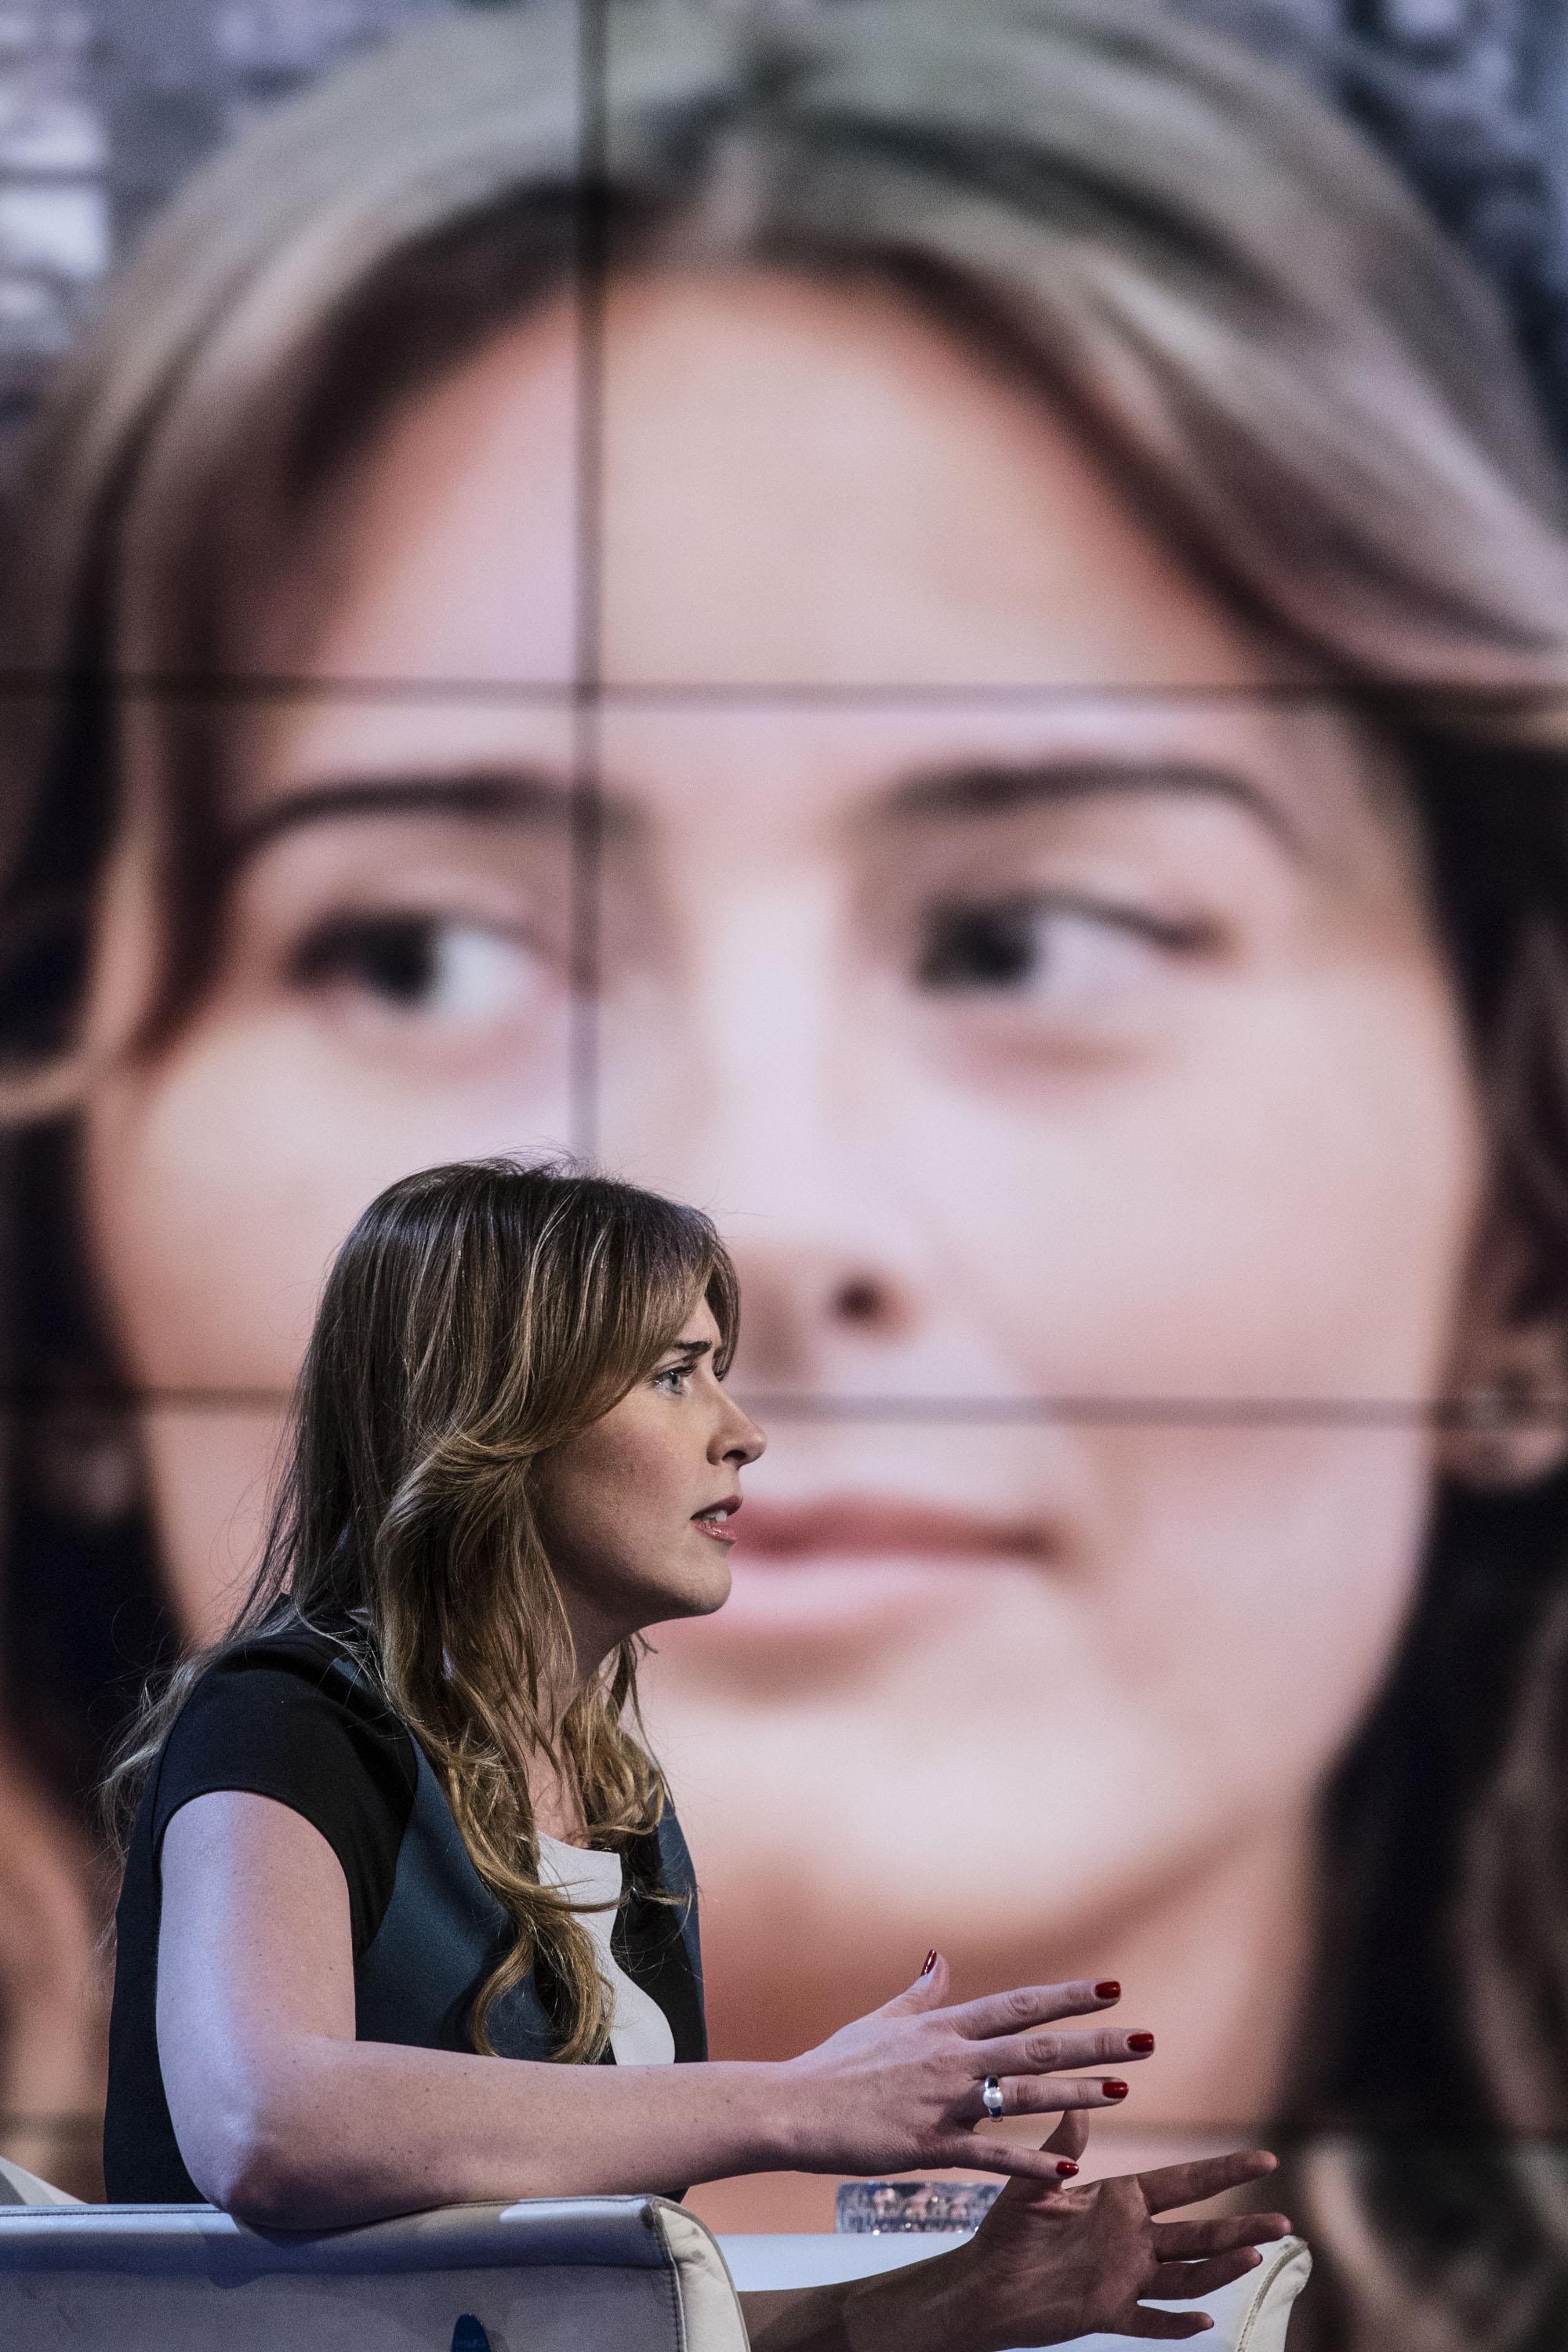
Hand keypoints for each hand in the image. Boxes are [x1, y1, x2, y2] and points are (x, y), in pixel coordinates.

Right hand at [780, 1954, 1152, 2181]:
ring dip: (1077, 2094)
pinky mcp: (929, 2147)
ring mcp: (942, 2102)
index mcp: (943, 2026)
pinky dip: (1029, 2163)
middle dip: (1095, 2042)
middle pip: (1036, 2045)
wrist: (794, 2108)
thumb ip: (920, 1993)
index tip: (1112, 1988)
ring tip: (1125, 2092)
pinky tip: (1067, 2171)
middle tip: (1146, 2039)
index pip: (1018, 2005)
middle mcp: (951, 2058)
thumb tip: (939, 1957)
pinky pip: (989, 2155)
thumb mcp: (882, 2020)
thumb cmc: (836, 2064)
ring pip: (1022, 2094)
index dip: (1067, 1996)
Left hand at [937, 2133, 1289, 2346]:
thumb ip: (1063, 2145)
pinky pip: (1151, 2321)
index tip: (1265, 2158)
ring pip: (1186, 2275)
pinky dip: (1177, 2324)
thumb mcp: (1036, 2183)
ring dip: (1220, 2269)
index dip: (1224, 2172)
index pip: (1183, 2183)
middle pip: (1198, 2233)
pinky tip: (1206, 2321)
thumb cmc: (1007, 2230)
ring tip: (1255, 2256)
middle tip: (1284, 2220)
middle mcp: (1132, 2238)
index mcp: (1120, 2200)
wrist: (982, 2285)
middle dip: (1240, 2227)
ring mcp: (1125, 2278)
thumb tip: (1081, 2099)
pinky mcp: (1108, 2313)